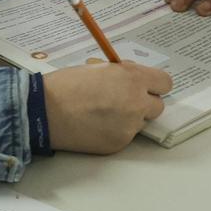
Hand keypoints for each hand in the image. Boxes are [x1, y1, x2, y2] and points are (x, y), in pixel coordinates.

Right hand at [43, 62, 172, 153]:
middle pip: (158, 106)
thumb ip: (121, 72)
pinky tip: (96, 124)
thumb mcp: (99, 67)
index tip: (145, 86)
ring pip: (141, 122)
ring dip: (129, 117)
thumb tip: (131, 76)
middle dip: (144, 102)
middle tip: (123, 99)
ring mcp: (129, 126)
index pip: (165, 82)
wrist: (45, 110)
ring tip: (103, 112)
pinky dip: (115, 131)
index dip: (154, 84)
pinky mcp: (119, 144)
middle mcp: (137, 103)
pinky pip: (126, 136)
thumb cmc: (67, 84)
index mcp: (133, 78)